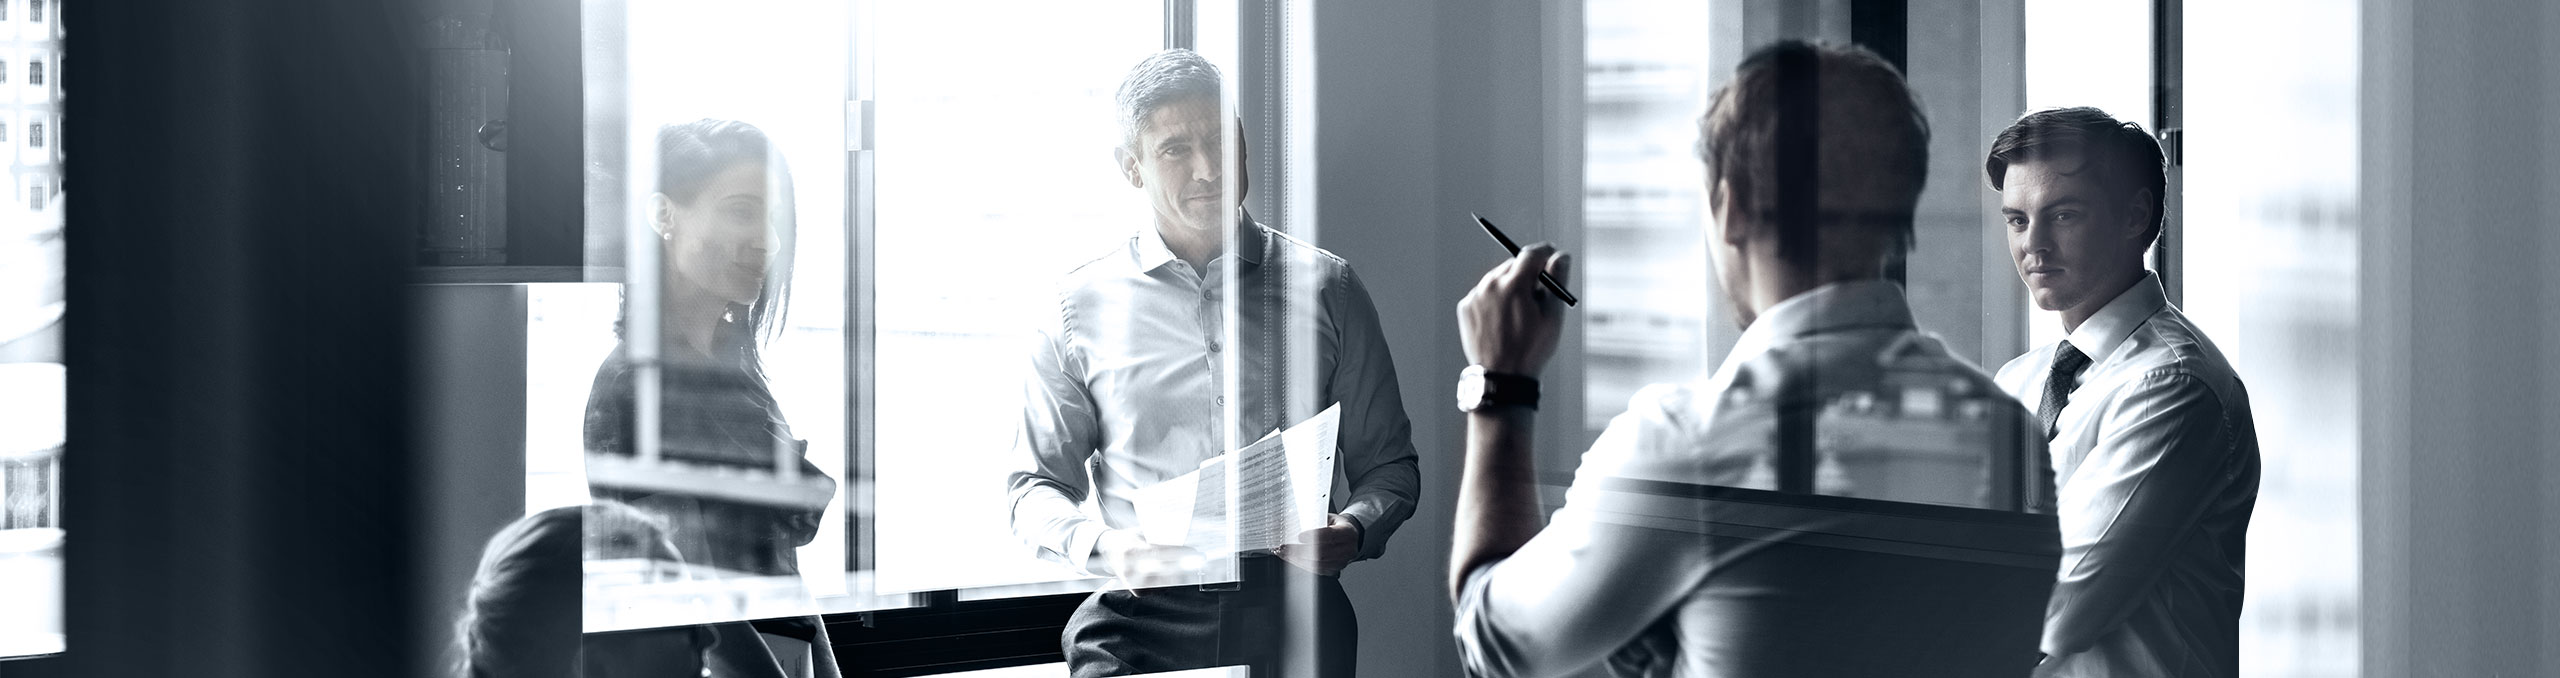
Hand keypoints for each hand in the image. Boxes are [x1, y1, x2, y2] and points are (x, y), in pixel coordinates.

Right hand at [1096, 529, 1204, 590]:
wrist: (1108, 552)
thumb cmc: (1129, 539)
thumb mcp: (1140, 533)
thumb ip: (1157, 539)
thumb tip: (1184, 541)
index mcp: (1132, 551)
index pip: (1159, 553)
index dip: (1179, 553)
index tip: (1195, 552)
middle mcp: (1131, 569)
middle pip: (1165, 570)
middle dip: (1185, 565)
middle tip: (1199, 559)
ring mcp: (1134, 583)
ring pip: (1166, 581)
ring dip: (1181, 573)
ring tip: (1190, 565)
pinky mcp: (1138, 592)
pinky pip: (1162, 588)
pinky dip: (1171, 581)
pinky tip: (1176, 574)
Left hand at [1276, 513, 1360, 576]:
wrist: (1349, 537)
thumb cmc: (1336, 525)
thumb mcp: (1328, 517)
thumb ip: (1315, 521)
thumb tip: (1293, 523)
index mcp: (1348, 532)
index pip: (1330, 535)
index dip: (1314, 536)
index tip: (1299, 536)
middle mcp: (1347, 550)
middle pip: (1322, 553)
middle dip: (1300, 551)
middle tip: (1284, 547)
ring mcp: (1341, 562)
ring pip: (1317, 563)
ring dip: (1297, 559)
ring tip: (1284, 553)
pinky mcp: (1333, 571)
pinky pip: (1315, 570)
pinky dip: (1301, 564)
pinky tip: (1291, 558)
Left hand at [1458, 243, 1573, 375]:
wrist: (1502, 377)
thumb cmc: (1531, 348)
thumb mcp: (1552, 316)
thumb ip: (1557, 281)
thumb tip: (1561, 256)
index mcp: (1514, 284)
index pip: (1531, 254)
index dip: (1545, 253)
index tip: (1552, 258)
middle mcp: (1491, 284)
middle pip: (1513, 264)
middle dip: (1528, 274)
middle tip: (1538, 294)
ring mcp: (1475, 296)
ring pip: (1497, 279)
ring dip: (1510, 287)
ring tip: (1519, 313)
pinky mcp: (1465, 307)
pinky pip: (1484, 293)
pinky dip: (1495, 300)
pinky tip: (1503, 320)